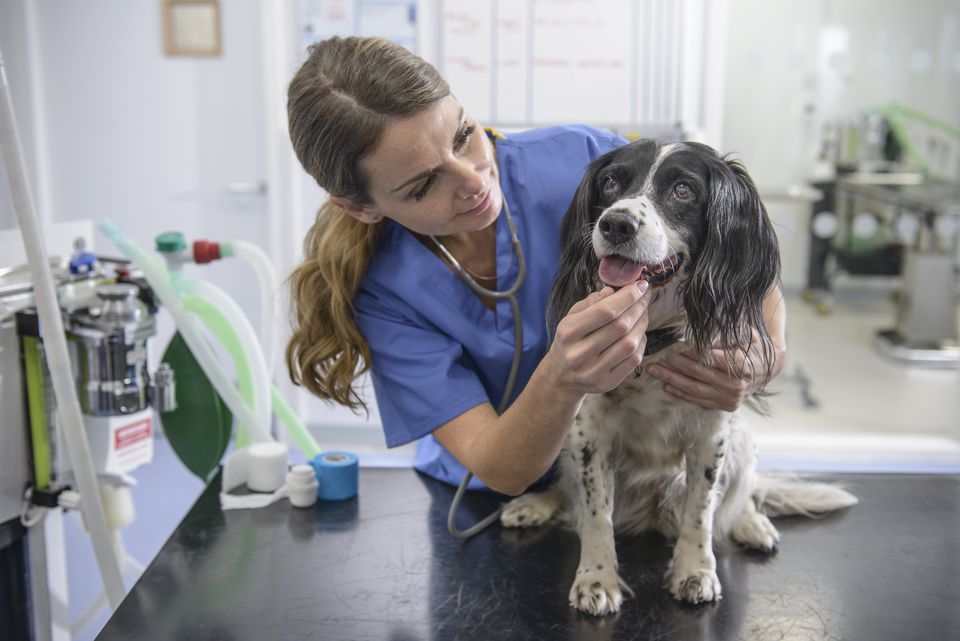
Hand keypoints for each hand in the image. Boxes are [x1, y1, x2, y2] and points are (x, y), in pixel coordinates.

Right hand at [546, 281, 650, 394]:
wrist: (560, 376)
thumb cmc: (569, 341)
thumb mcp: (571, 317)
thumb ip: (592, 302)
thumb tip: (615, 291)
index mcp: (569, 332)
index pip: (605, 311)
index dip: (628, 296)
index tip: (641, 285)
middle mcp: (579, 353)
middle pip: (621, 326)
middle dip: (638, 307)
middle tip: (645, 296)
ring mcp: (594, 371)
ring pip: (630, 343)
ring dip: (642, 324)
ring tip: (643, 312)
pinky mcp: (607, 383)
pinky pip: (634, 359)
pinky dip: (641, 342)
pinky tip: (639, 332)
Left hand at [647, 329, 784, 411]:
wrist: (768, 370)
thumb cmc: (752, 347)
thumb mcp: (744, 335)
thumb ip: (724, 336)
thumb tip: (700, 335)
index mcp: (741, 365)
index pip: (708, 358)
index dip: (688, 352)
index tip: (672, 346)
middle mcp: (735, 385)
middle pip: (698, 373)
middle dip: (674, 365)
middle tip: (657, 357)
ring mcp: (730, 398)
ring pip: (695, 389)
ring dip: (672, 380)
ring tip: (654, 371)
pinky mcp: (726, 406)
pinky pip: (699, 401)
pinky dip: (682, 394)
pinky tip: (667, 386)